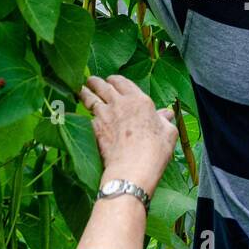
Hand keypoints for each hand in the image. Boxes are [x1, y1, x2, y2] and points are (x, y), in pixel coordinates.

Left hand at [79, 75, 177, 195]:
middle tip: (91, 81)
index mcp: (139, 99)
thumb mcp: (168, 133)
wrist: (132, 168)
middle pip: (102, 86)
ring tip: (81, 89)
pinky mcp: (95, 128)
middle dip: (96, 82)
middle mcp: (119, 103)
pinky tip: (82, 115)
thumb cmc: (155, 151)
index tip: (111, 80)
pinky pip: (88, 117)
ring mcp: (104, 115)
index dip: (115, 80)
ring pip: (90, 98)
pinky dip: (84, 114)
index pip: (122, 82)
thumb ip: (165, 120)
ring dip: (85, 92)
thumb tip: (167, 114)